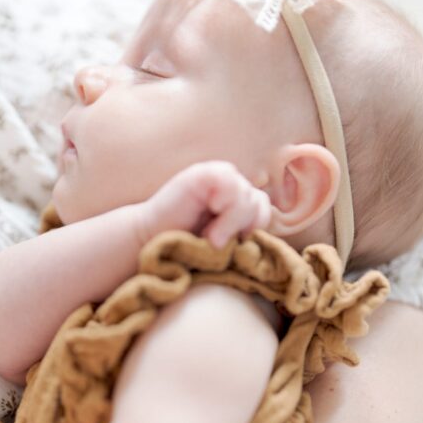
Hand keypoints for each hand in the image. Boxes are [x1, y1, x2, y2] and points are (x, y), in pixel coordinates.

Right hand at [140, 161, 271, 248]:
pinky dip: (224, 209)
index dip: (253, 228)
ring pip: (248, 197)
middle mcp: (227, 182)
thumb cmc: (184, 248)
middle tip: (217, 242)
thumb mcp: (223, 240)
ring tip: (210, 236)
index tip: (229, 245)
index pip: (262, 207)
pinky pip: (231, 188)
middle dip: (243, 227)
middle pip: (259, 201)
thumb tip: (272, 225)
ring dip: (231, 223)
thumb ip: (244, 228)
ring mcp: (215, 175)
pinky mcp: (202, 174)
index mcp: (233, 197)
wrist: (149, 245)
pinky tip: (207, 213)